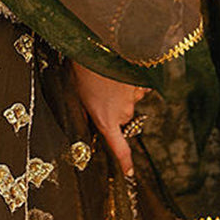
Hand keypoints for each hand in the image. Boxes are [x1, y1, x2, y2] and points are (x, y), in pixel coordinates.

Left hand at [70, 60, 149, 175]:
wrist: (98, 47)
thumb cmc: (82, 70)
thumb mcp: (77, 94)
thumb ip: (85, 110)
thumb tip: (86, 118)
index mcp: (105, 119)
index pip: (119, 148)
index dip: (125, 162)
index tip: (130, 173)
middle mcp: (122, 112)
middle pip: (123, 117)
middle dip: (114, 108)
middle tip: (101, 92)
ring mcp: (133, 97)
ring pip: (130, 100)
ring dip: (121, 92)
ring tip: (107, 77)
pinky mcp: (141, 82)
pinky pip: (138, 86)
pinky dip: (131, 81)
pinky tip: (119, 71)